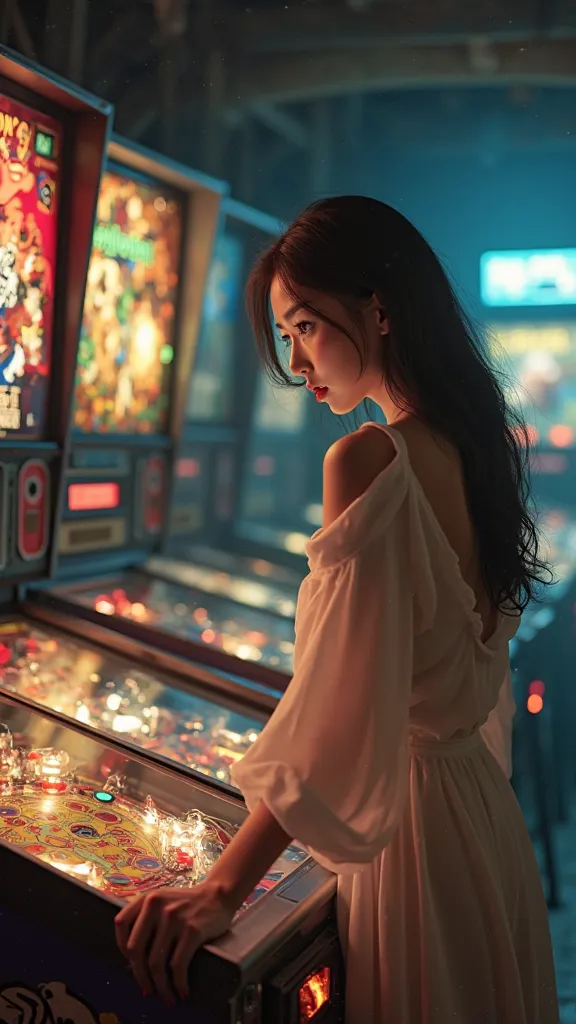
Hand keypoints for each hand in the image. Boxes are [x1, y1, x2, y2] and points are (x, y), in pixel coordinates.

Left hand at [115, 882, 234, 1002]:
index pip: (121, 923)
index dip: (121, 947)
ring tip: (166, 996)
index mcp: (147, 899)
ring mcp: (174, 918)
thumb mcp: (163, 901)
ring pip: (156, 962)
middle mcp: (157, 906)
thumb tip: (134, 960)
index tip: (130, 962)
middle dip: (139, 975)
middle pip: (135, 949)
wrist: (218, 896)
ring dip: (160, 986)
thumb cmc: (188, 903)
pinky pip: (178, 965)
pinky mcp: (192, 930)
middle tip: (146, 989)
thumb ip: (147, 918)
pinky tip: (182, 990)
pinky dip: (178, 983)